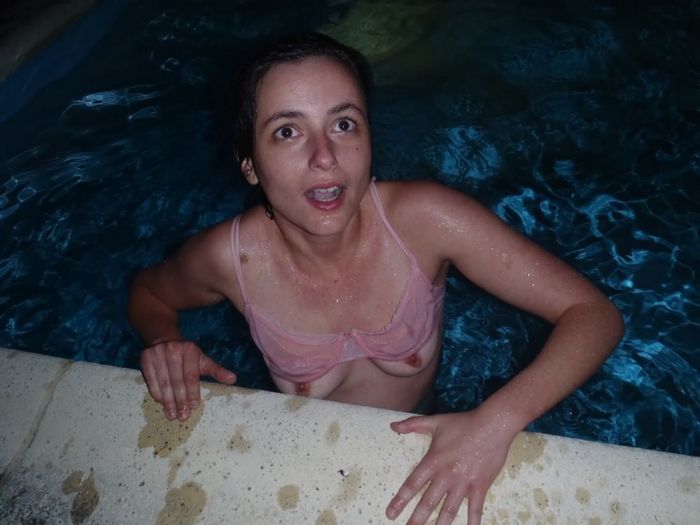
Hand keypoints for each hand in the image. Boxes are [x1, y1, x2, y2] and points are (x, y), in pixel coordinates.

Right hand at [140, 340, 235, 420]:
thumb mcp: (203, 360)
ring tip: (172, 415)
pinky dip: (157, 394)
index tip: (195, 407)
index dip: (193, 392)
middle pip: (177, 381)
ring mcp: (157, 354)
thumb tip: (233, 379)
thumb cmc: (188, 355)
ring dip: (168, 401)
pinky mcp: (146, 359)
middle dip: (180, 401)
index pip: (191, 375)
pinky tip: (162, 404)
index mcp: (190, 350)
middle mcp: (173, 351)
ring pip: (163, 383)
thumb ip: (217, 371)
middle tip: (182, 416)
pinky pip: (151, 381)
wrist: (164, 339)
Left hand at [386, 410, 514, 524]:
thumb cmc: (463, 423)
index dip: (400, 500)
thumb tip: (392, 426)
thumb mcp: (435, 422)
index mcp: (433, 461)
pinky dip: (472, 522)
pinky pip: (475, 508)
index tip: (390, 513)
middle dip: (417, 519)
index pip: (412, 484)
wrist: (492, 425)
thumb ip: (413, 425)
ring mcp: (463, 483)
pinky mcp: (480, 486)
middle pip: (428, 502)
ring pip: (449, 509)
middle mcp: (446, 476)